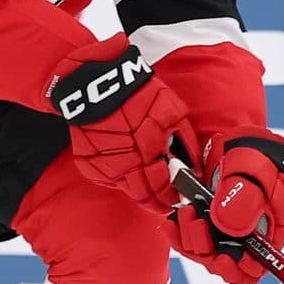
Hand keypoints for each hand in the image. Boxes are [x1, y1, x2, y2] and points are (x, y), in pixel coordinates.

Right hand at [49, 36, 198, 214]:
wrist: (98, 83)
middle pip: (144, 195)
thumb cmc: (139, 93)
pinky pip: (108, 178)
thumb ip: (185, 142)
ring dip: (139, 189)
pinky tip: (126, 165)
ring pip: (126, 189)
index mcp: (149, 150)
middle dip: (157, 200)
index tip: (177, 198)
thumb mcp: (172, 112)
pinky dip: (120, 176)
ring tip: (147, 184)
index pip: (162, 187)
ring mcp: (104, 163)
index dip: (171, 197)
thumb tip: (194, 166)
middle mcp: (125, 161)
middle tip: (164, 200)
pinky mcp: (89, 162)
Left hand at [171, 128, 283, 283]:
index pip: (252, 270)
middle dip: (205, 249)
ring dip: (189, 238)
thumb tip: (229, 229)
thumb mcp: (258, 174)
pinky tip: (170, 222)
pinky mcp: (204, 222)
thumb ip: (246, 200)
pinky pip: (188, 237)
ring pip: (202, 251)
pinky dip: (178, 232)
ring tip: (185, 212)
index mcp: (265, 236)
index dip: (237, 271)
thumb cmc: (261, 160)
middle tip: (196, 221)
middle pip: (222, 264)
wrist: (245, 144)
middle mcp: (243, 241)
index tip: (222, 259)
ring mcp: (222, 232)